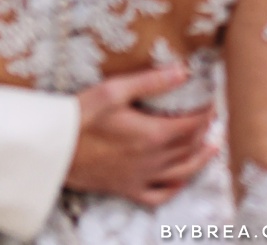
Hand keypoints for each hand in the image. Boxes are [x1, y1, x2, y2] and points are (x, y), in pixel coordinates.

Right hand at [67, 68, 216, 206]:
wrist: (53, 151)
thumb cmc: (80, 117)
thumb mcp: (114, 91)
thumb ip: (151, 81)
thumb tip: (182, 71)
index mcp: (153, 134)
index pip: (193, 124)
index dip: (207, 113)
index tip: (213, 102)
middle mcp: (153, 160)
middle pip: (190, 146)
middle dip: (204, 132)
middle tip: (211, 119)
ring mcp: (141, 177)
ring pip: (182, 172)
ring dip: (200, 159)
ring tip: (211, 148)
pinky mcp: (127, 189)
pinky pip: (159, 195)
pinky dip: (174, 188)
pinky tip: (179, 179)